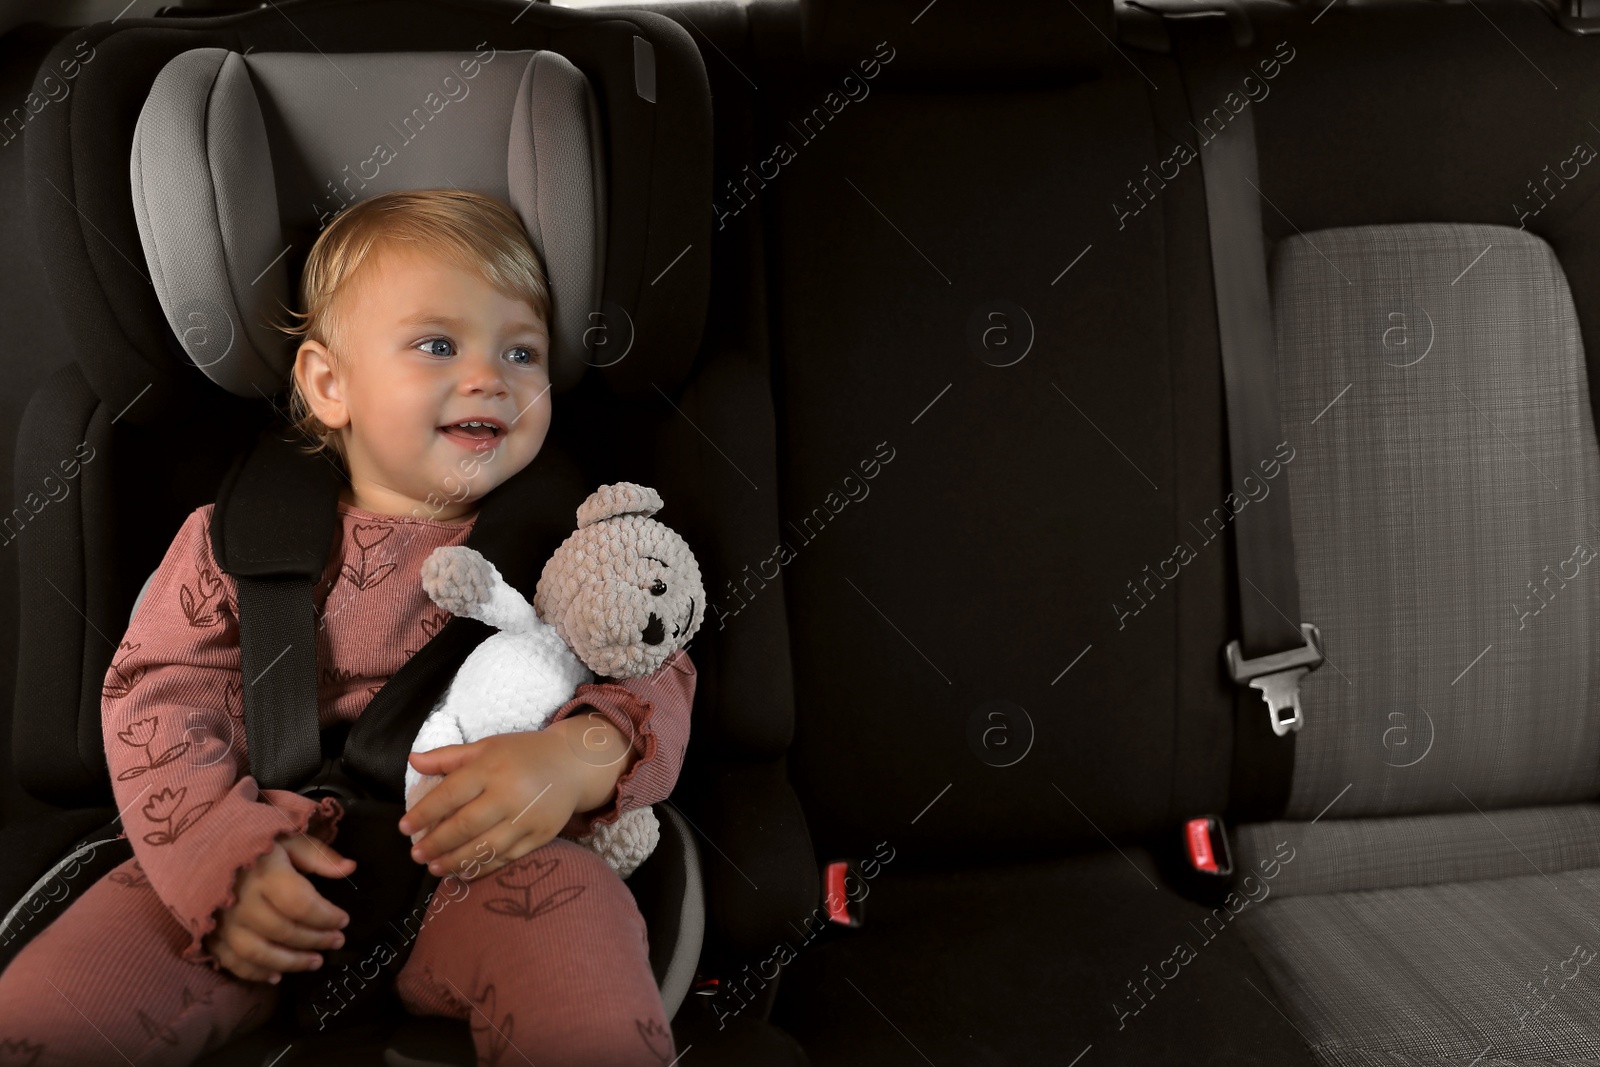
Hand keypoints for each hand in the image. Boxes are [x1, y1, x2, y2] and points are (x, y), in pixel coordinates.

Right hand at [203, 834, 354, 983]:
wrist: (203, 847)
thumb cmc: (255, 842)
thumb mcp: (289, 839)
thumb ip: (319, 856)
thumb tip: (351, 868)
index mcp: (264, 874)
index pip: (300, 903)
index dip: (325, 916)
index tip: (344, 920)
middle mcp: (241, 901)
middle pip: (283, 931)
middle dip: (315, 940)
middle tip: (337, 942)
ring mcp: (222, 921)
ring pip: (258, 952)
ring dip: (290, 962)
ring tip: (315, 962)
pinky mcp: (210, 934)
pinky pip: (233, 962)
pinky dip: (255, 973)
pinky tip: (277, 976)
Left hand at [399, 730, 593, 880]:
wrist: (574, 764)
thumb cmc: (523, 754)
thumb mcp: (486, 746)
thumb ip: (448, 756)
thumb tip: (412, 761)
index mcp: (490, 768)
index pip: (449, 794)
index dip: (424, 813)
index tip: (404, 828)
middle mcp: (508, 794)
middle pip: (464, 826)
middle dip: (436, 844)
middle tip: (416, 855)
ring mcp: (526, 818)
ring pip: (484, 847)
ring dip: (455, 862)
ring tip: (434, 869)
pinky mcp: (540, 836)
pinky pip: (507, 857)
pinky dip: (483, 868)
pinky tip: (465, 872)